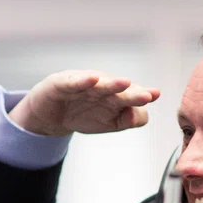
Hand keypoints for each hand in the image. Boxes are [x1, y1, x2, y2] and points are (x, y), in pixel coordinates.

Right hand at [8, 70, 160, 136]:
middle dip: (132, 94)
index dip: (140, 99)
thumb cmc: (83, 114)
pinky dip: (82, 81)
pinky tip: (92, 79)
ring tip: (125, 82)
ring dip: (112, 84)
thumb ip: (128, 119)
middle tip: (147, 96)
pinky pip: (74, 82)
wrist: (51, 114)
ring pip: (99, 86)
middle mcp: (101, 89)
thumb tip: (144, 115)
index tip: (152, 96)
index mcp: (114, 98)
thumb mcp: (108, 122)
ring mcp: (83, 86)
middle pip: (119, 92)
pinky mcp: (63, 84)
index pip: (131, 98)